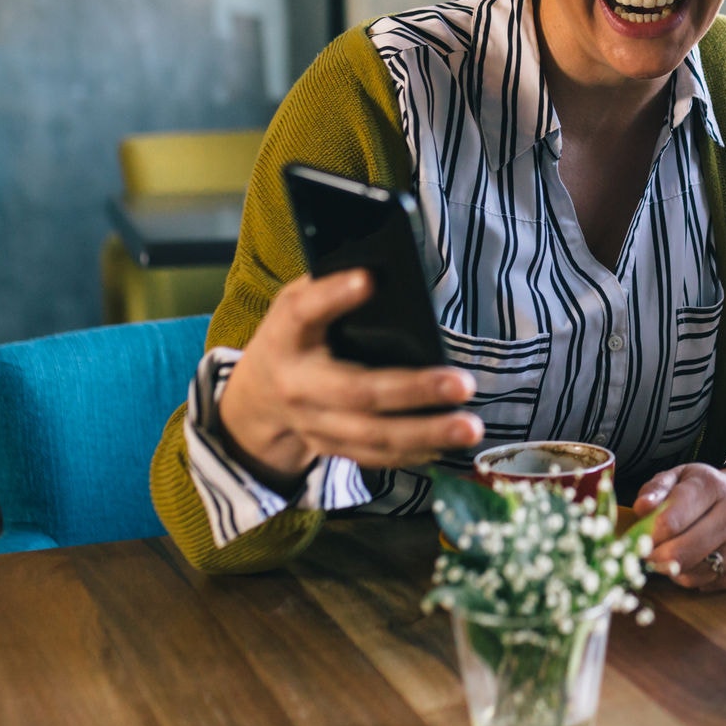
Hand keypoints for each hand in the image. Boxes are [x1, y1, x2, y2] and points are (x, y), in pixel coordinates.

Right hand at [214, 270, 483, 490]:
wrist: (256, 399)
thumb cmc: (294, 338)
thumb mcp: (297, 303)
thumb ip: (330, 287)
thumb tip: (388, 269)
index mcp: (287, 336)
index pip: (304, 312)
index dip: (333, 295)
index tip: (369, 279)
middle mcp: (297, 385)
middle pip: (356, 392)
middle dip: (413, 390)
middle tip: (463, 384)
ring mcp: (313, 423)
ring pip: (372, 435)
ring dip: (425, 433)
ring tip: (469, 427)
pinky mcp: (329, 448)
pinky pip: (373, 456)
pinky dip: (412, 453)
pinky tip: (446, 445)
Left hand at [633, 463, 725, 590]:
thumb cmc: (700, 492)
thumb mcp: (676, 479)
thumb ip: (654, 490)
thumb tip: (642, 508)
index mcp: (712, 486)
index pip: (669, 522)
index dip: (647, 538)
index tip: (639, 543)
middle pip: (681, 554)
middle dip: (657, 559)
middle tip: (648, 556)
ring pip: (694, 575)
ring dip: (676, 571)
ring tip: (677, 554)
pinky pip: (711, 585)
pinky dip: (698, 579)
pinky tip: (701, 560)